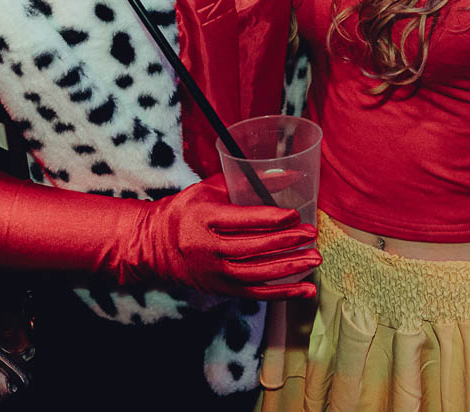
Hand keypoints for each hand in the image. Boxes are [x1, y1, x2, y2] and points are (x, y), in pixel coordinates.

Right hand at [119, 175, 319, 299]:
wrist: (154, 246)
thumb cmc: (187, 210)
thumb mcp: (210, 188)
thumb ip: (247, 180)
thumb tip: (288, 175)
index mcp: (202, 217)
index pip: (241, 219)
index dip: (271, 218)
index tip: (295, 215)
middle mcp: (206, 248)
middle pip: (252, 247)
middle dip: (286, 242)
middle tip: (311, 234)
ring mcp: (213, 273)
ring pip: (257, 274)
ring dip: (290, 268)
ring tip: (314, 258)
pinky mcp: (221, 290)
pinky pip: (257, 294)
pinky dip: (284, 293)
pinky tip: (306, 289)